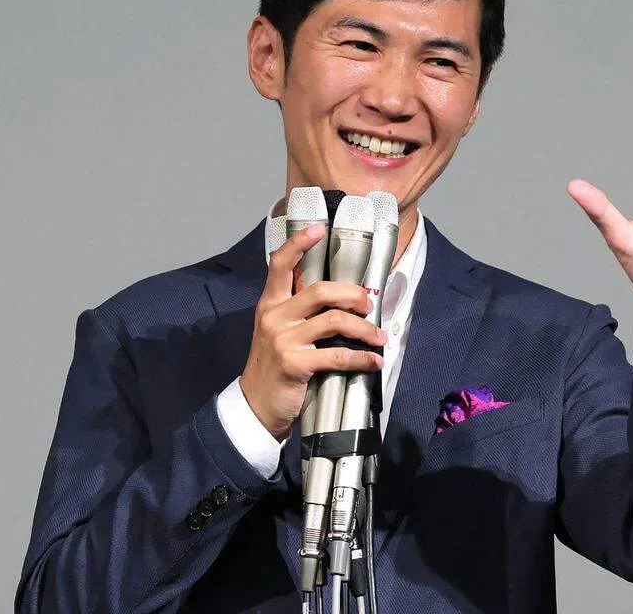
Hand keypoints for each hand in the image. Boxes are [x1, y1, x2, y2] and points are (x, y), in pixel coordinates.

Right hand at [239, 224, 386, 439]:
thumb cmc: (274, 365)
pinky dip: (362, 358)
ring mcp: (283, 340)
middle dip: (353, 294)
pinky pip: (338, 355)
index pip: (279, 263)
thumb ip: (299, 311)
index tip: (318, 228)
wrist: (255, 404)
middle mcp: (275, 317)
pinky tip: (373, 362)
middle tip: (368, 304)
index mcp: (270, 303)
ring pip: (335, 321)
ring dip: (364, 328)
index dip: (299, 243)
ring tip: (377, 337)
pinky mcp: (295, 364)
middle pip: (321, 290)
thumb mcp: (277, 330)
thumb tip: (340, 298)